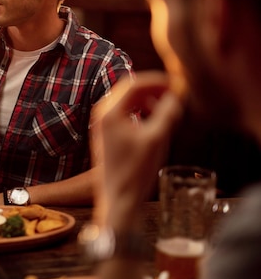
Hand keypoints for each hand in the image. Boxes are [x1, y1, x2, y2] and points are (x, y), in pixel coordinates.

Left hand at [90, 72, 183, 229]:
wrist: (118, 197)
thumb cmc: (136, 170)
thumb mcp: (158, 137)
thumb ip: (167, 112)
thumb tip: (175, 95)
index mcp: (110, 112)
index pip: (135, 84)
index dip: (157, 81)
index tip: (176, 84)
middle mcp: (102, 115)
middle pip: (130, 90)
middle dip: (153, 90)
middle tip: (174, 95)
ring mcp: (102, 125)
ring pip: (128, 102)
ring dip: (148, 101)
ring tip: (167, 111)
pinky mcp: (106, 134)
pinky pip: (124, 113)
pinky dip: (140, 112)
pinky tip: (154, 123)